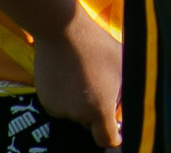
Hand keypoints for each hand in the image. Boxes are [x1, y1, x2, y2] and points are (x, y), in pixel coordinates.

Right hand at [32, 6, 123, 146]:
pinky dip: (66, 97)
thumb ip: (126, 93)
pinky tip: (71, 75)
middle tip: (101, 87)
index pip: (107, 139)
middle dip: (98, 112)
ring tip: (85, 75)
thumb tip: (125, 109)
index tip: (117, 132)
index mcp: (99, 108)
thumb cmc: (99, 45)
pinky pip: (61, 105)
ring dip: (81, 103)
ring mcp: (59, 108)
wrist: (63, 31)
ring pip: (75, 114)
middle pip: (91, 124)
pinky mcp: (45, 100)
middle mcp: (78, 114)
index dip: (114, 137)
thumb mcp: (123, 67)